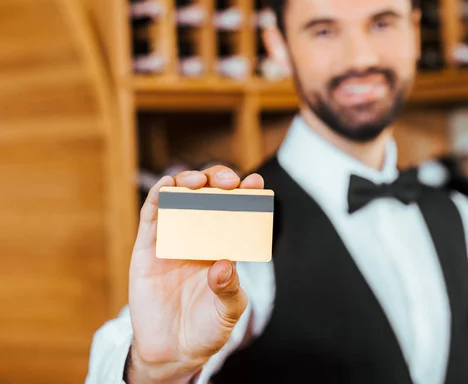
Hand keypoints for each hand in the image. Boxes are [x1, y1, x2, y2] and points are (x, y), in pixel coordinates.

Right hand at [126, 166, 263, 383]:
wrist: (173, 351)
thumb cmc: (207, 328)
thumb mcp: (228, 311)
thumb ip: (229, 289)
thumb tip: (224, 263)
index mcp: (226, 246)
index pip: (238, 211)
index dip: (247, 193)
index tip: (256, 183)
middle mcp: (201, 236)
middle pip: (209, 195)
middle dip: (219, 180)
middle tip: (229, 183)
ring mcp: (174, 238)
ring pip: (180, 197)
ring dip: (188, 181)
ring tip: (199, 181)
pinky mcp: (148, 247)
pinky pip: (151, 215)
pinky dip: (158, 196)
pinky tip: (167, 186)